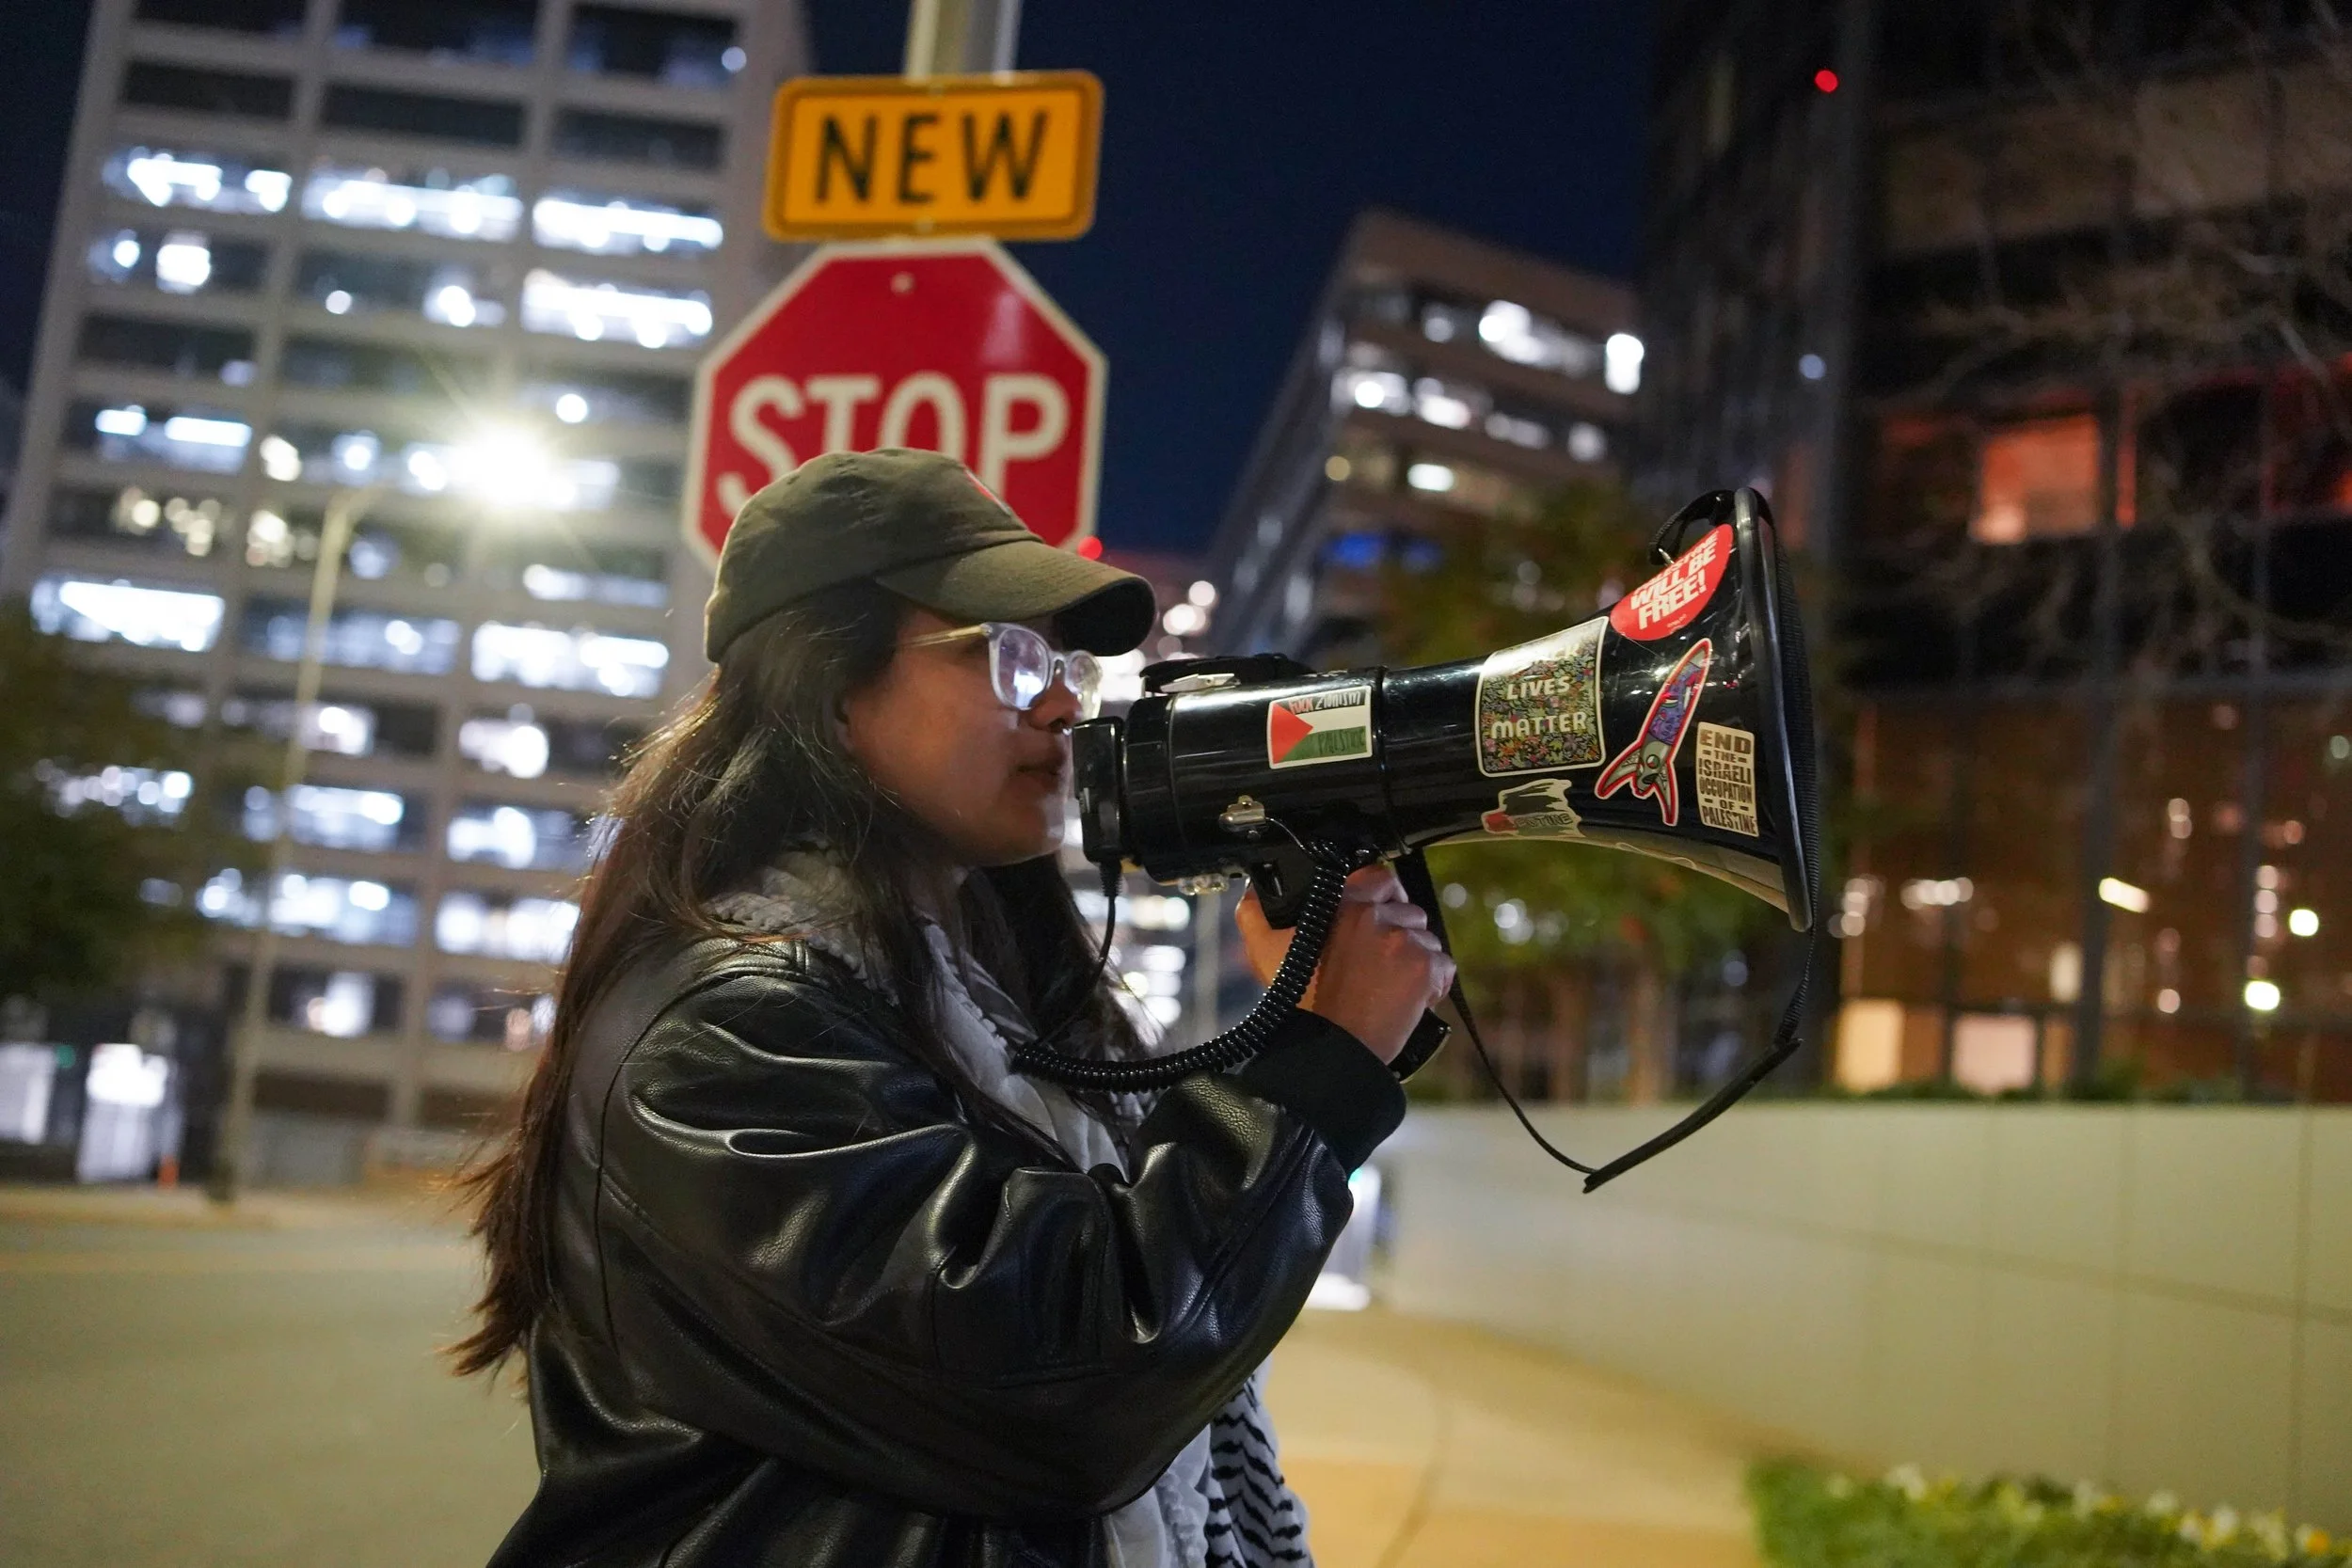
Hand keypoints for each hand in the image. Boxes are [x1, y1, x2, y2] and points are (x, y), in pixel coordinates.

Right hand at [1234, 865, 1454, 1063]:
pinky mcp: (1425, 970)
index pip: (1380, 876)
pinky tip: (1409, 997)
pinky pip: (1443, 965)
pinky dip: (1432, 981)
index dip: (1381, 894)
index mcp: (1344, 905)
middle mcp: (1378, 918)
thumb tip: (1255, 890)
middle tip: (1379, 959)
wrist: (1328, 1048)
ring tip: (1390, 983)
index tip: (1376, 913)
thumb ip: (1256, 911)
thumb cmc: (1298, 1003)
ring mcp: (1405, 943)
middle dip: (1398, 931)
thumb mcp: (1264, 950)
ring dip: (1414, 956)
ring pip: (1426, 938)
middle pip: (1408, 911)